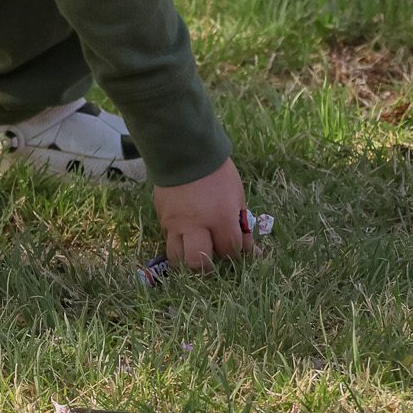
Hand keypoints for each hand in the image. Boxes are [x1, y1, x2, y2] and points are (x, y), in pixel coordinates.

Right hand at [151, 156, 252, 271]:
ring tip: (196, 250)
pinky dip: (178, 241)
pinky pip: (167, 239)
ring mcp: (175, 222)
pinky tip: (186, 233)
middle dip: (208, 266)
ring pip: (176, 258)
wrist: (184, 147)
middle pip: (198, 263)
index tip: (238, 249)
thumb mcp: (237, 194)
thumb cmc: (217, 171)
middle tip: (214, 257)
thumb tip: (251, 250)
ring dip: (188, 258)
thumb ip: (241, 224)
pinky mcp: (161, 216)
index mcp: (220, 217)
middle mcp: (195, 224)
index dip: (236, 254)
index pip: (229, 251)